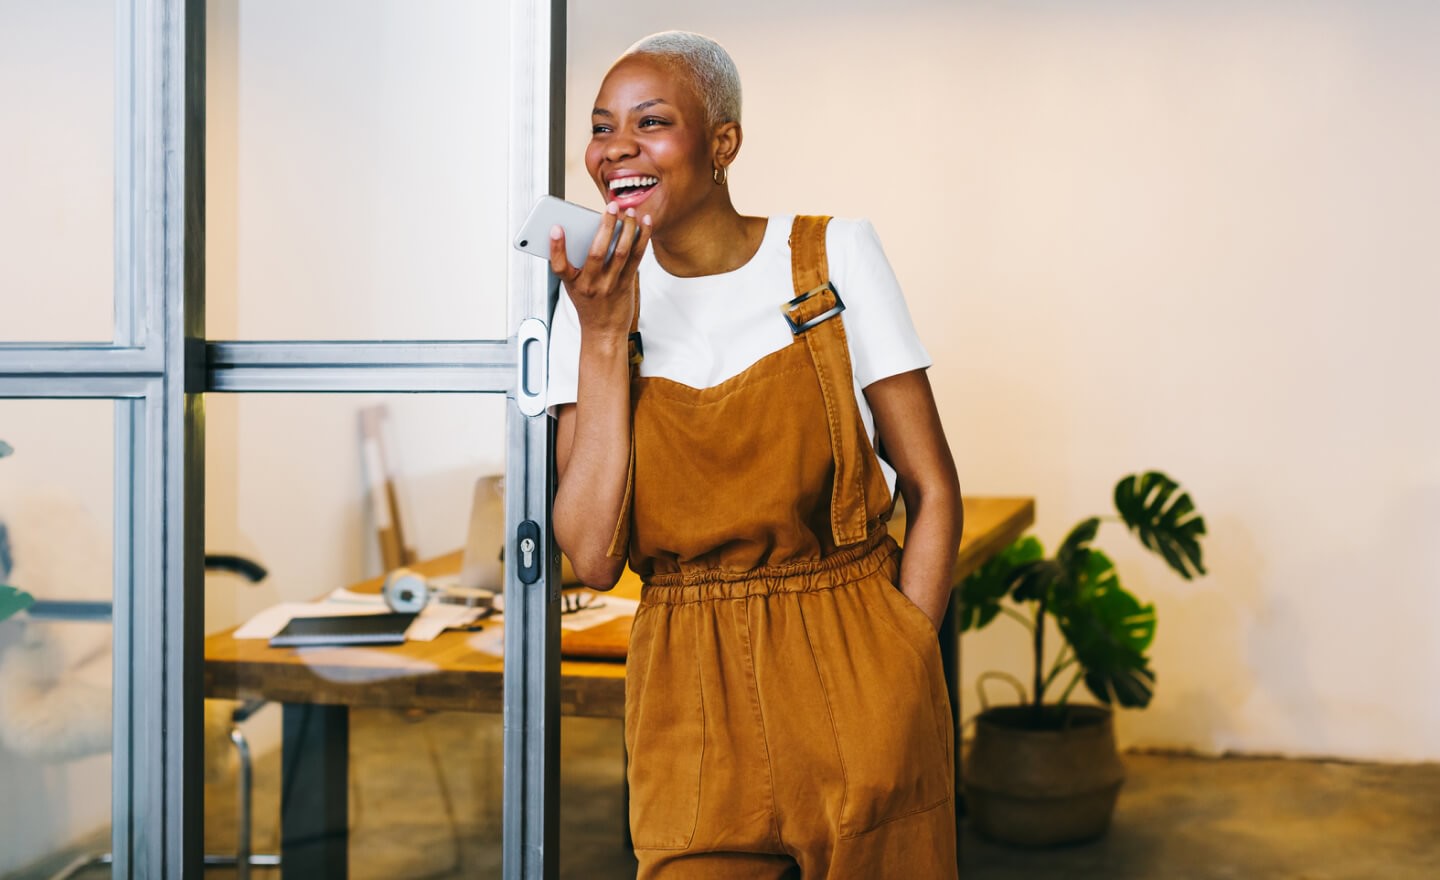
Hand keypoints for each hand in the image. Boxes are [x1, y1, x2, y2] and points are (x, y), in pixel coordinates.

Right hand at [550, 203, 651, 343]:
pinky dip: (641, 238)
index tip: (556, 228)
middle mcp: (591, 284)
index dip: (556, 247)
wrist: (604, 331)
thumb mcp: (573, 286)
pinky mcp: (627, 284)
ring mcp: (610, 284)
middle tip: (611, 206)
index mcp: (572, 284)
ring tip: (629, 211)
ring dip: (627, 228)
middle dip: (605, 226)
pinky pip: (636, 257)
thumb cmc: (587, 304)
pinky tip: (644, 223)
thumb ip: (574, 262)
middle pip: (596, 252)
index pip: (559, 266)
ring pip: (620, 252)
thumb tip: (582, 229)